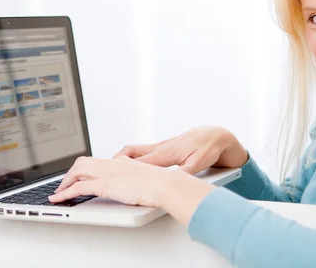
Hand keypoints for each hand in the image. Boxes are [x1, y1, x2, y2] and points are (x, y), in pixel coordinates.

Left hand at [49, 156, 173, 206]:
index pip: (98, 161)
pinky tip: (58, 199)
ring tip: (58, 193)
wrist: (167, 185)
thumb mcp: (147, 179)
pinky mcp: (106, 185)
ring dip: (65, 182)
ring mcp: (108, 173)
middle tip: (65, 185)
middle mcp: (113, 164)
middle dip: (71, 174)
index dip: (86, 169)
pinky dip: (65, 193)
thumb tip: (137, 187)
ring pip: (77, 171)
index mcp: (122, 162)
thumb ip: (138, 180)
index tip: (81, 176)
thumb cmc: (162, 184)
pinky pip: (78, 187)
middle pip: (83, 162)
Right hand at [113, 125, 248, 173]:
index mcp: (165, 154)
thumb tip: (177, 179)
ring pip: (133, 150)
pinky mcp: (164, 147)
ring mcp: (161, 146)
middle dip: (113, 161)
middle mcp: (160, 148)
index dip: (122, 168)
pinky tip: (128, 165)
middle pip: (129, 153)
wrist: (216, 135)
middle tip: (98, 170)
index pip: (138, 163)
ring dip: (120, 158)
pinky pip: (141, 151)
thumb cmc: (208, 147)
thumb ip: (186, 172)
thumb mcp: (199, 162)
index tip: (107, 174)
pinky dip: (131, 157)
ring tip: (107, 168)